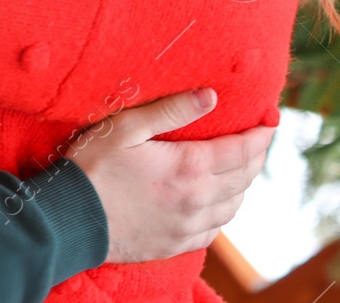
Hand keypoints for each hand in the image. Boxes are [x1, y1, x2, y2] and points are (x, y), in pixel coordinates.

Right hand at [67, 89, 272, 263]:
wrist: (69, 218)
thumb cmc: (91, 167)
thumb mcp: (125, 127)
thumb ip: (170, 111)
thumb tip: (211, 96)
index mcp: (188, 168)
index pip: (241, 150)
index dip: (260, 134)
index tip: (270, 121)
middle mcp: (197, 200)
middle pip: (244, 178)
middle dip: (256, 156)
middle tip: (258, 139)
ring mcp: (188, 226)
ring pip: (234, 205)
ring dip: (243, 184)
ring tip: (240, 168)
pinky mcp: (176, 243)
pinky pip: (215, 229)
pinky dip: (224, 211)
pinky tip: (216, 201)